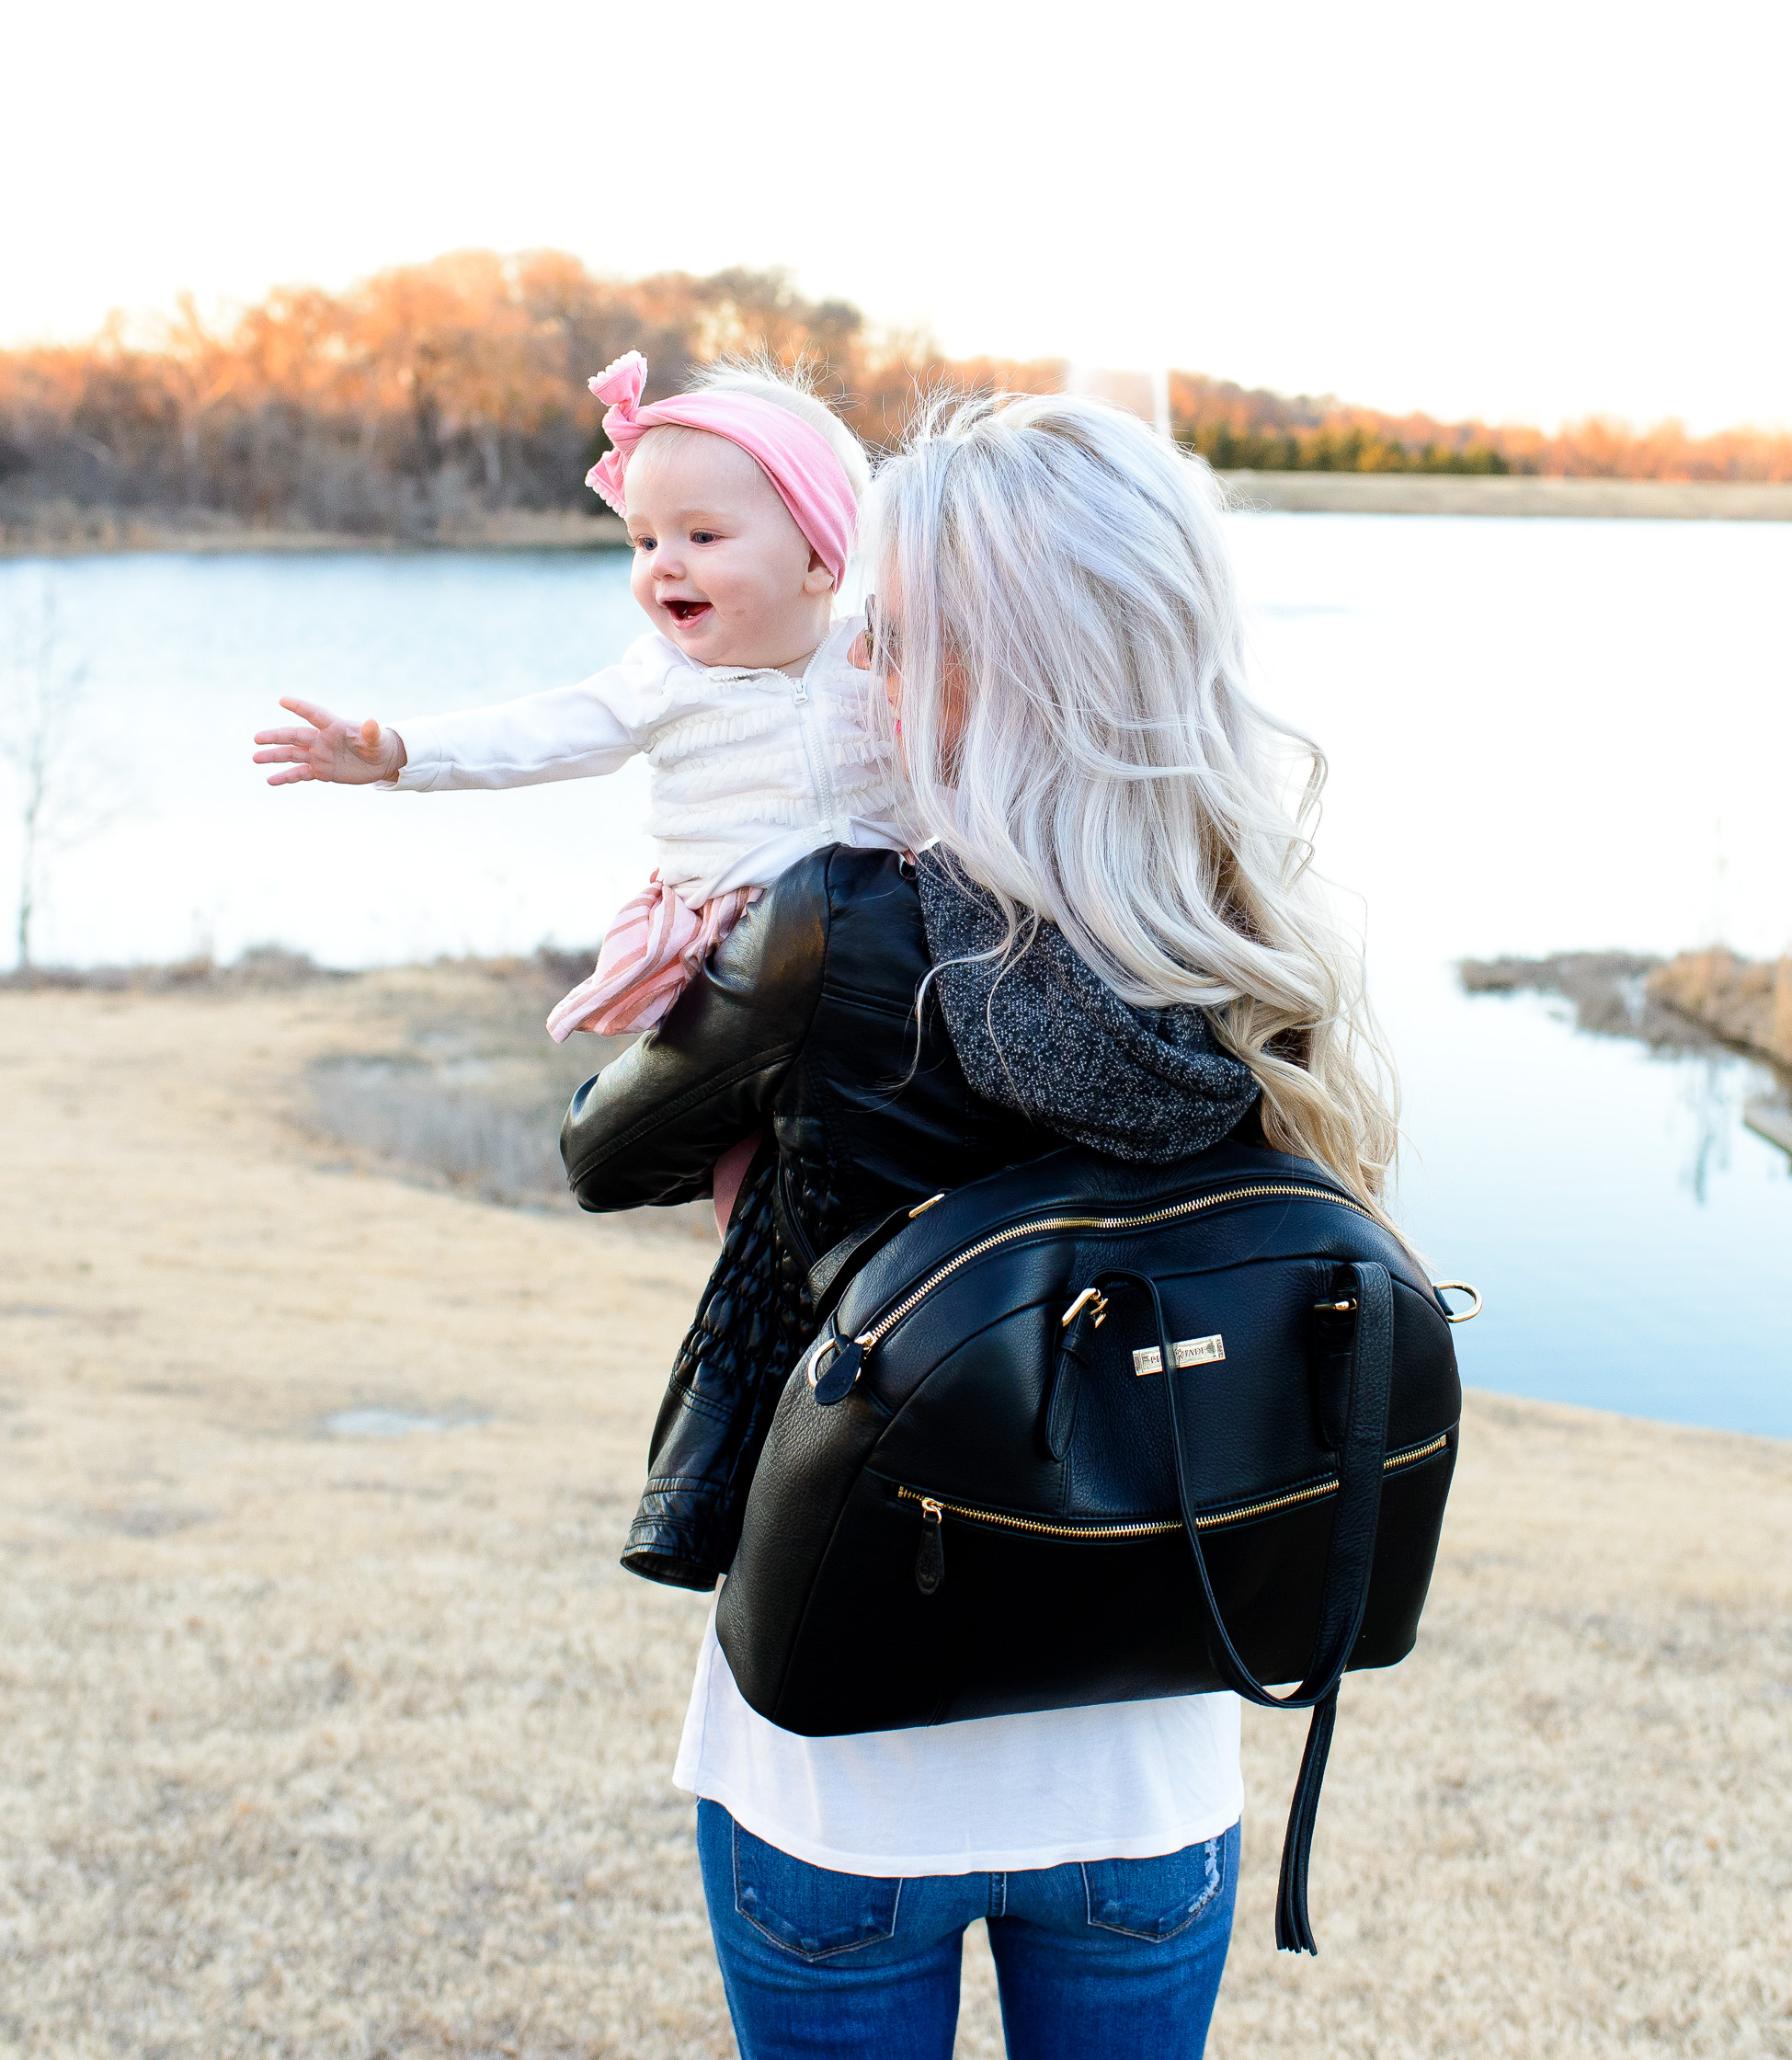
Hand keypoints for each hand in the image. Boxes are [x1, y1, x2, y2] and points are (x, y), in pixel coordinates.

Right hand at [253, 698, 406, 785]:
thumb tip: (371, 723)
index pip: (314, 715)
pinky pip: (300, 774)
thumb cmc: (378, 745)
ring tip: (256, 758)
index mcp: (334, 727)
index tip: (282, 700)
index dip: (300, 707)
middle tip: (257, 738)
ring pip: (292, 754)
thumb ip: (371, 733)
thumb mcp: (377, 740)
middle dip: (276, 737)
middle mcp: (321, 740)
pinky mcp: (320, 771)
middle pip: (295, 736)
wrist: (379, 762)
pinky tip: (270, 781)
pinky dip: (286, 777)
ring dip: (274, 756)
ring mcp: (318, 755)